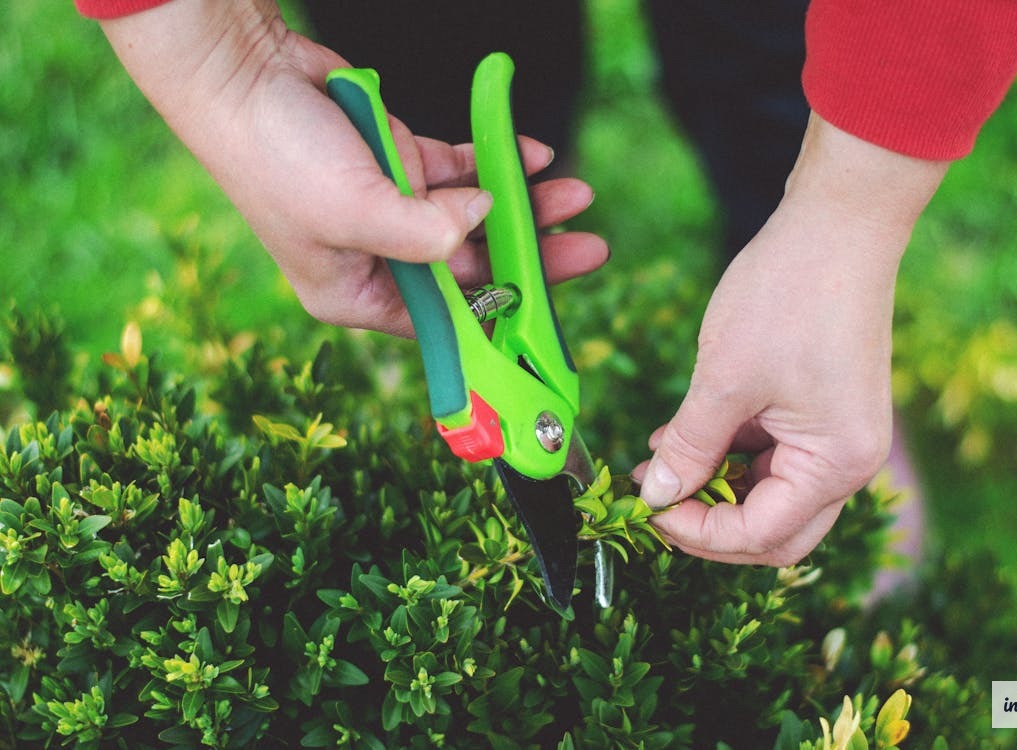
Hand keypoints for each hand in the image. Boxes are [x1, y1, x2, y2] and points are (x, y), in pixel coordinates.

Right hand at [99, 0, 606, 335]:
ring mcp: (393, 208)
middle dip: (529, 253)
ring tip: (575, 194)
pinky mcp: (400, 163)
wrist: (242, 74)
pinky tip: (534, 157)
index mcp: (358, 293)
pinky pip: (462, 169)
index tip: (553, 312)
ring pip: (474, 214)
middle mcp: (379, 258)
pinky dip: (496, 162)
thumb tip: (481, 224)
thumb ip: (425, 234)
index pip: (445, 319)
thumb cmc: (275, 155)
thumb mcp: (353, 211)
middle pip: (471, 267)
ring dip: (524, 204)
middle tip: (587, 247)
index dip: (502, 315)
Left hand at [635, 113, 948, 564]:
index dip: (698, 532)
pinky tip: (683, 436)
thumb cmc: (788, 295)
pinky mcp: (826, 411)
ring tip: (655, 461)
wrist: (839, 222)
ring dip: (715, 486)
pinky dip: (730, 453)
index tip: (648, 509)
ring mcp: (841, 436)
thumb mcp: (723, 379)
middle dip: (711, 523)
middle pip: (774, 529)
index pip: (761, 535)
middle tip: (657, 502)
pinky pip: (774, 454)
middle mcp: (849, 462)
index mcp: (836, 464)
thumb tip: (657, 494)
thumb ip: (689, 445)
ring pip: (770, 493)